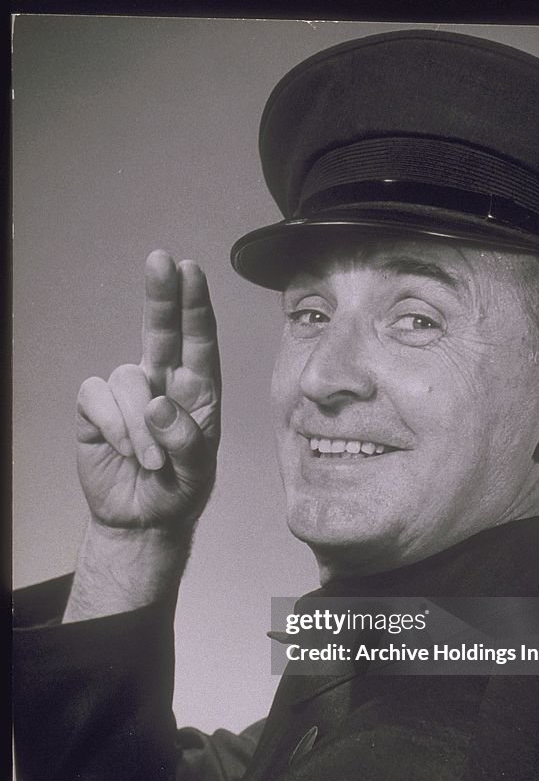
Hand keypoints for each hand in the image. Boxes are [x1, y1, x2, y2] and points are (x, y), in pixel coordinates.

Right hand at [76, 250, 220, 530]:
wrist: (141, 521)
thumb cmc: (179, 492)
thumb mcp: (197, 474)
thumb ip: (187, 442)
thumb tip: (159, 404)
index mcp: (199, 392)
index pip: (199, 341)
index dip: (195, 305)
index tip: (190, 271)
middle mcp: (164, 383)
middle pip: (162, 330)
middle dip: (162, 295)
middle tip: (160, 260)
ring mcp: (129, 394)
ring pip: (128, 379)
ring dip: (139, 425)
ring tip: (151, 461)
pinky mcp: (97, 409)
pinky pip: (98, 397)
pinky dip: (114, 425)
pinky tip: (124, 450)